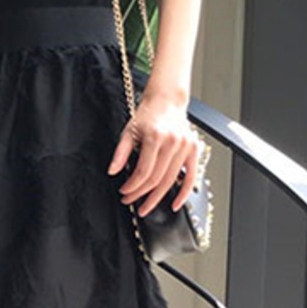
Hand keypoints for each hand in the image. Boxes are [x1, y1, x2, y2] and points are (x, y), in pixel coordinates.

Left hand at [106, 81, 204, 217]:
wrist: (166, 101)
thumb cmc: (147, 115)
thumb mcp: (129, 131)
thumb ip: (120, 152)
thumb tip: (113, 171)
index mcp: (155, 137)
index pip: (143, 171)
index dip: (133, 186)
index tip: (124, 192)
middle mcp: (173, 142)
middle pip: (156, 178)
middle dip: (141, 194)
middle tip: (131, 201)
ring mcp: (186, 146)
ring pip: (171, 181)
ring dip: (157, 197)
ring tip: (146, 206)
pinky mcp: (194, 150)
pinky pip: (191, 176)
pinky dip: (184, 193)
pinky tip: (174, 204)